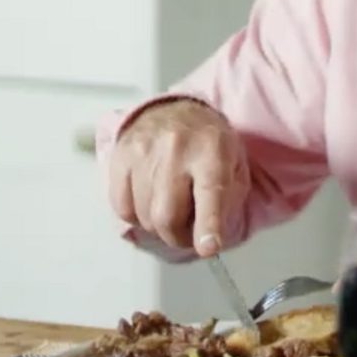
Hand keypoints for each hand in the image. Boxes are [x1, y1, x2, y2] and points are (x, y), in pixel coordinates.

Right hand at [107, 99, 249, 256]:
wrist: (177, 109)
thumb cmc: (207, 144)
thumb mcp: (235, 166)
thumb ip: (227, 203)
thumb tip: (209, 240)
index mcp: (212, 152)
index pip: (210, 192)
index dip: (208, 225)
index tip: (208, 247)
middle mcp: (176, 149)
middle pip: (168, 215)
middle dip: (178, 237)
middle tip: (187, 233)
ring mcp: (144, 152)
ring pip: (144, 216)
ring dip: (158, 226)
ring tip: (170, 209)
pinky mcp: (121, 157)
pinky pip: (122, 207)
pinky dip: (136, 216)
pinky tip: (149, 201)